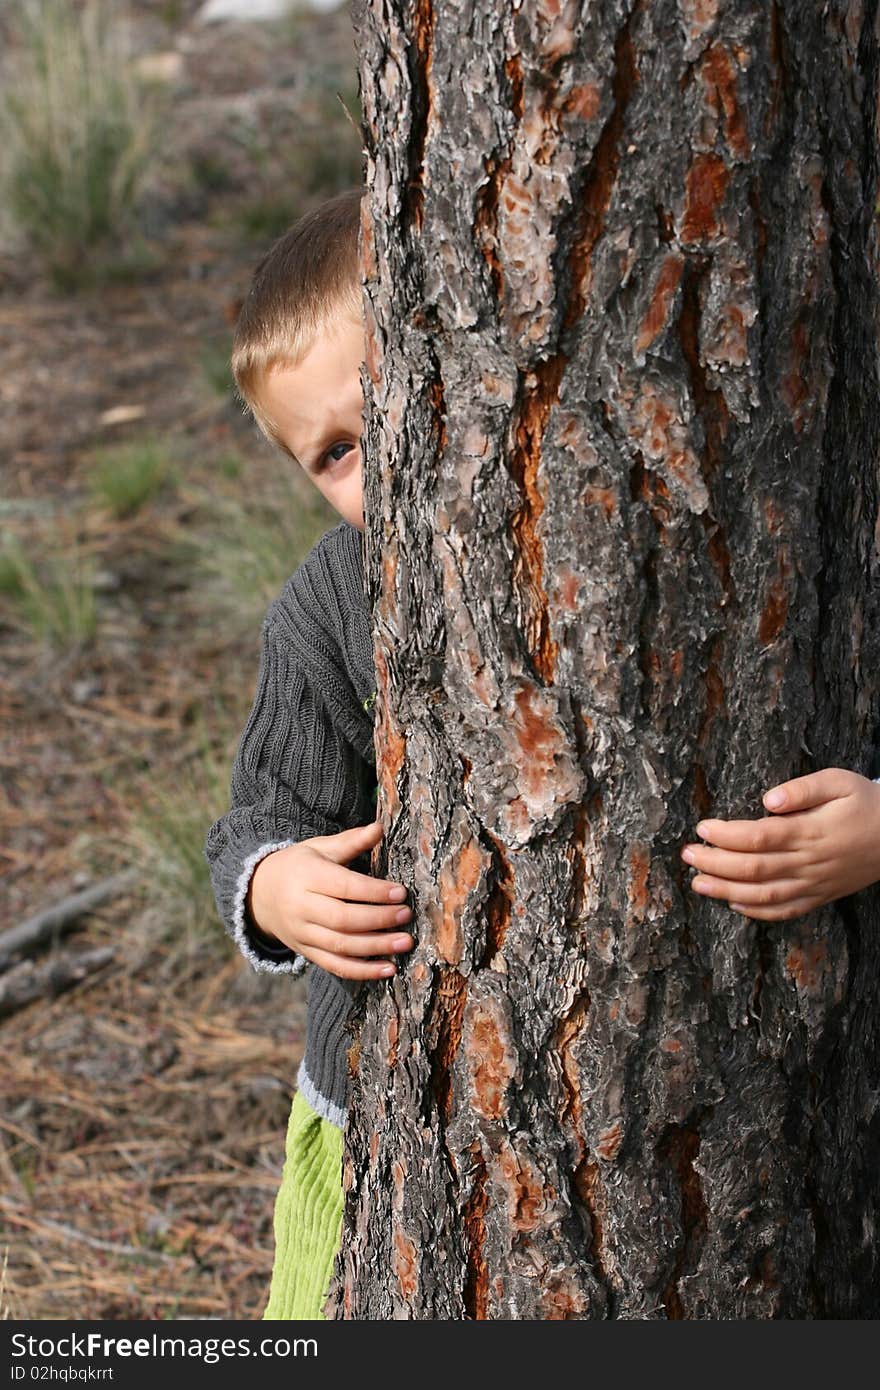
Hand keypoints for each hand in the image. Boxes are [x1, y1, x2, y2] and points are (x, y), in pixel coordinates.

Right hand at [247, 820, 413, 978]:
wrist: (260, 894)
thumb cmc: (300, 866)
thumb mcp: (320, 848)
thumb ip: (351, 841)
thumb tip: (380, 827)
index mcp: (307, 877)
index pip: (344, 887)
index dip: (374, 892)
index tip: (401, 893)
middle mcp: (302, 908)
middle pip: (343, 919)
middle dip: (378, 919)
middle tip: (407, 915)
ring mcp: (302, 934)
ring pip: (341, 946)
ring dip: (376, 948)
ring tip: (405, 943)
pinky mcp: (306, 952)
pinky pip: (335, 967)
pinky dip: (362, 972)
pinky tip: (389, 970)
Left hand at [681, 769, 879, 919]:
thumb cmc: (864, 803)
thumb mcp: (838, 782)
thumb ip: (802, 789)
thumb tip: (768, 800)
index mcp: (810, 832)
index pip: (758, 837)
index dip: (726, 835)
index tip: (702, 828)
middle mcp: (809, 862)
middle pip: (753, 869)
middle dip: (715, 863)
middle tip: (687, 854)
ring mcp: (814, 884)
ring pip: (764, 895)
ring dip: (726, 892)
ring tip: (698, 883)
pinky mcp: (820, 896)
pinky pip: (785, 911)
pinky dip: (757, 912)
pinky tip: (734, 904)